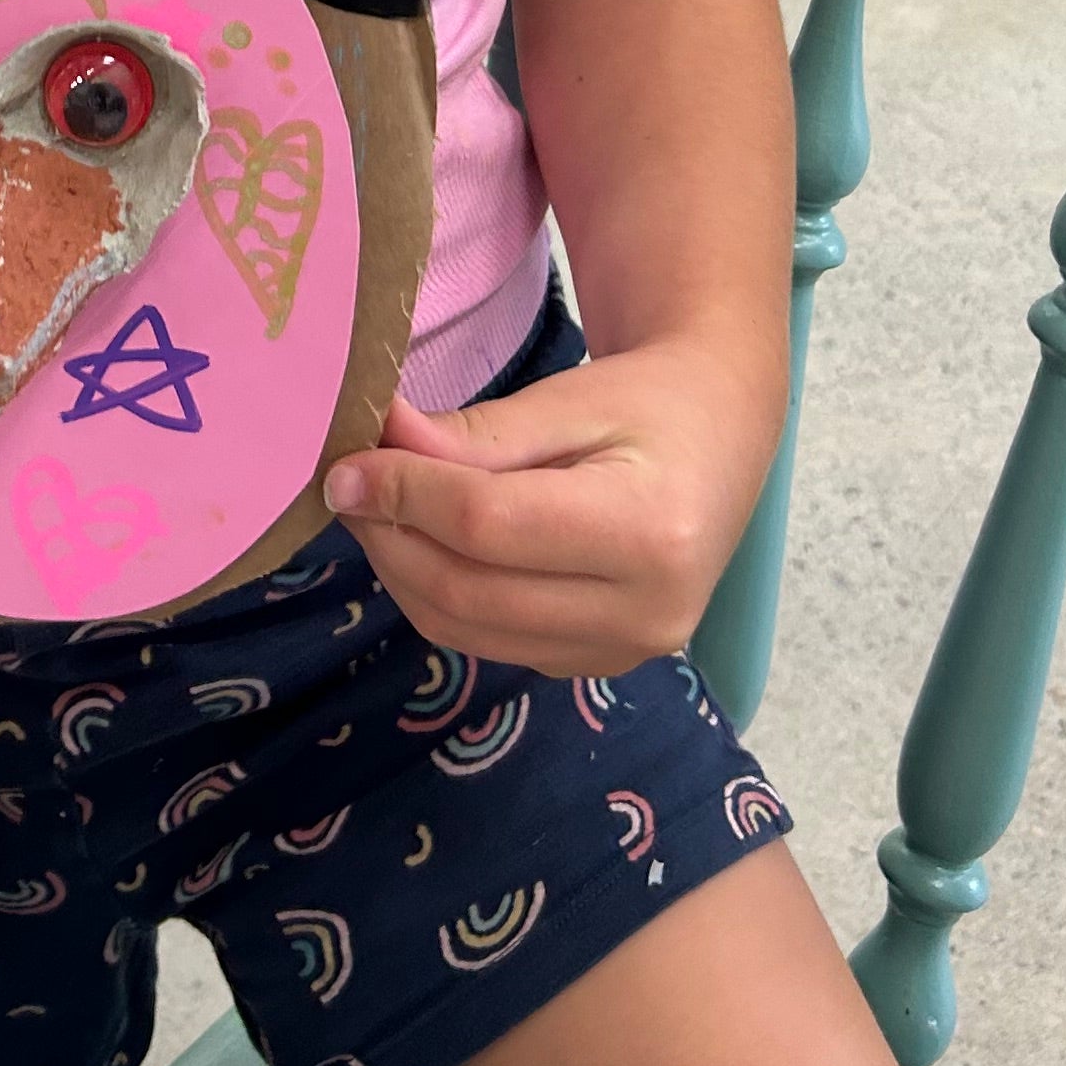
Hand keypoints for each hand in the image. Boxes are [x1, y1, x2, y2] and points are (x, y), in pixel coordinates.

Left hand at [322, 337, 778, 674]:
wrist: (719, 439)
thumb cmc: (649, 404)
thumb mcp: (567, 400)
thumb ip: (472, 435)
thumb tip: (375, 446)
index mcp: (649, 534)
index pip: (488, 526)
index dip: (404, 495)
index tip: (346, 466)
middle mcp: (646, 614)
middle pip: (470, 591)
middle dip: (391, 537)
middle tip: (346, 484)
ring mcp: (625, 653)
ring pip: (468, 630)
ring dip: (403, 572)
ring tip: (375, 509)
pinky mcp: (598, 665)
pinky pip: (490, 642)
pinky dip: (440, 596)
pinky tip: (423, 541)